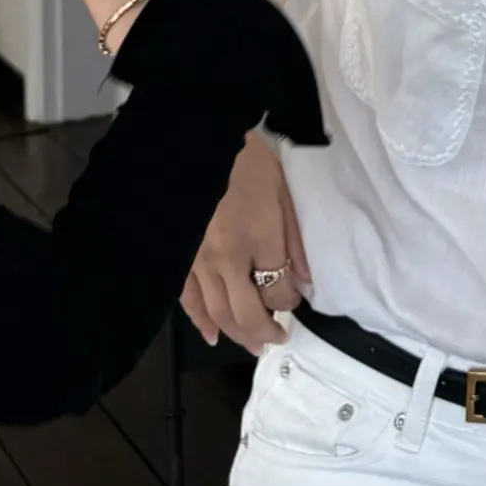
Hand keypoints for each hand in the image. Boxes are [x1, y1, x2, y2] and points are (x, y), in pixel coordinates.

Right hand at [182, 131, 308, 349]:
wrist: (197, 139)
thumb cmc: (245, 158)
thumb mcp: (283, 189)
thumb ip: (295, 238)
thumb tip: (307, 277)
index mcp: (260, 236)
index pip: (278, 289)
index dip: (289, 302)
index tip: (295, 301)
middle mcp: (228, 256)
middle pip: (247, 313)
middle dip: (266, 331)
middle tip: (279, 337)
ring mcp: (198, 261)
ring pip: (217, 313)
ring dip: (238, 335)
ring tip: (255, 346)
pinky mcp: (178, 258)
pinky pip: (188, 299)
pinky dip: (200, 321)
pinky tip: (213, 335)